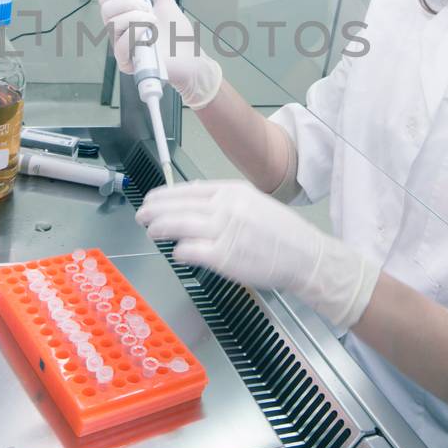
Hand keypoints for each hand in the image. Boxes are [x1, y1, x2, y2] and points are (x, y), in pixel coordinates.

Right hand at [98, 0, 222, 108]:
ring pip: (113, 22)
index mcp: (124, 17)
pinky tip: (151, 35)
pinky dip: (138, 33)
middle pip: (105, 8)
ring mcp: (121, 47)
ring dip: (138, 16)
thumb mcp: (165, 2)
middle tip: (147, 8)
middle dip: (129, 1)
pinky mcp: (127, 62)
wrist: (190, 58)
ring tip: (153, 23)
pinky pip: (121, 43)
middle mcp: (119, 32)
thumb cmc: (178, 35)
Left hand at [137, 180, 378, 331]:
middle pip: (178, 205)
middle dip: (155, 210)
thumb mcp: (253, 203)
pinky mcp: (224, 256)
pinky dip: (179, 251)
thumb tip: (192, 203)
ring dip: (160, 228)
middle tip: (142, 215)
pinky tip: (176, 252)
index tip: (153, 199)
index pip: (189, 190)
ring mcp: (224, 231)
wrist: (306, 256)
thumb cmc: (282, 234)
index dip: (166, 195)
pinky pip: (190, 250)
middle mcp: (227, 207)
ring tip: (151, 231)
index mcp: (233, 191)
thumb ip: (224, 201)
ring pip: (178, 225)